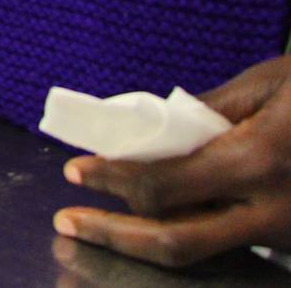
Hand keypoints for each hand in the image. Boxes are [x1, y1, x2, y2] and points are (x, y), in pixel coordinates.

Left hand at [56, 54, 290, 266]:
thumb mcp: (266, 83)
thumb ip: (205, 111)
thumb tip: (145, 129)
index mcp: (261, 160)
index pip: (166, 184)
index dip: (113, 180)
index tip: (75, 172)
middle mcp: (275, 210)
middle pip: (178, 241)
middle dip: (115, 235)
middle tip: (68, 221)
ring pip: (205, 253)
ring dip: (145, 242)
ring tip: (99, 226)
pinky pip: (235, 245)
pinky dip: (191, 234)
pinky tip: (154, 219)